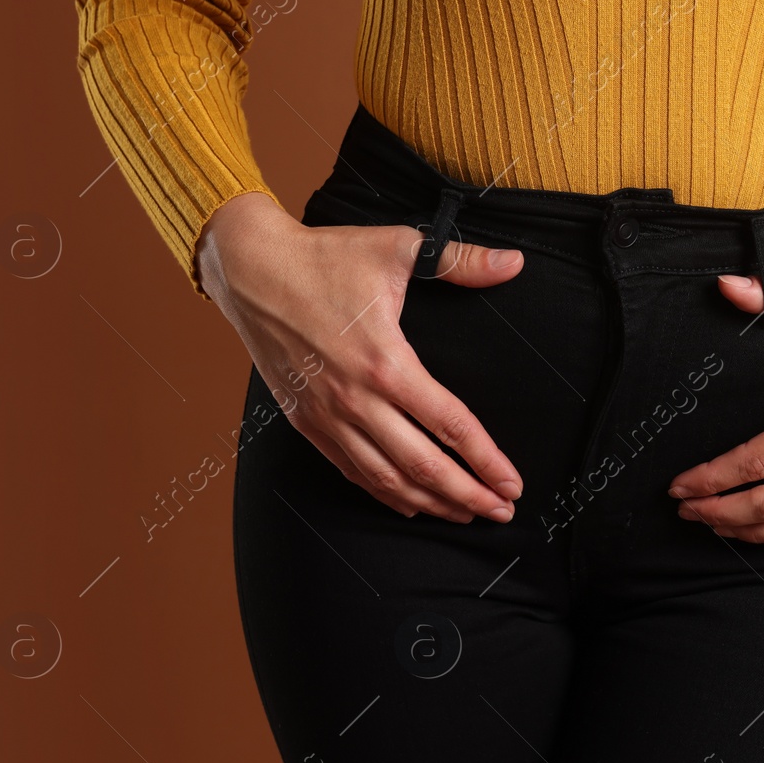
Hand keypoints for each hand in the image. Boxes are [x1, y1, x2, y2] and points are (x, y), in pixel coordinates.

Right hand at [195, 191, 525, 522]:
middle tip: (502, 512)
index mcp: (386, 363)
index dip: (486, 460)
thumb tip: (512, 263)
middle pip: (424, 466)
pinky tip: (410, 503)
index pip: (451, 425)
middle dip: (469, 495)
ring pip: (387, 479)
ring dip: (431, 503)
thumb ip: (460, 261)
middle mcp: (357, 399)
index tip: (511, 483)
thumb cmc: (323, 259)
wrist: (251, 269)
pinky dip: (385, 493)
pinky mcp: (307, 422)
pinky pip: (352, 470)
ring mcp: (328, 416)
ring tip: (465, 514)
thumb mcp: (397, 248)